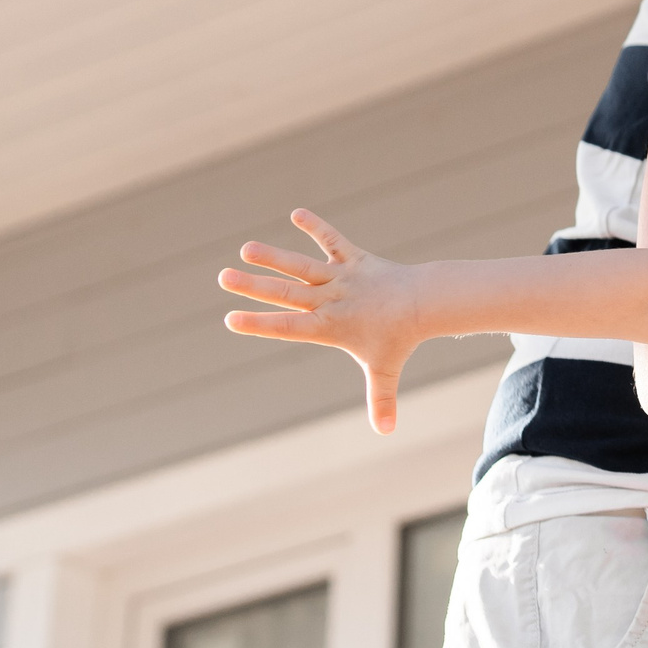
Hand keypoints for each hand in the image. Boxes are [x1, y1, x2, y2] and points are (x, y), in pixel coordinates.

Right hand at [220, 209, 421, 433]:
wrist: (425, 304)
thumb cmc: (400, 339)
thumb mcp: (385, 371)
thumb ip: (381, 400)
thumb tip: (386, 434)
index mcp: (329, 327)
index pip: (288, 327)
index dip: (260, 324)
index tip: (231, 320)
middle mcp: (331, 300)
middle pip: (287, 293)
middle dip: (253, 286)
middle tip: (222, 277)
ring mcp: (341, 277)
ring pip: (302, 266)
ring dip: (275, 256)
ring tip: (246, 248)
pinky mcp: (354, 258)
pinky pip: (333, 240)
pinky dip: (318, 227)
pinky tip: (298, 213)